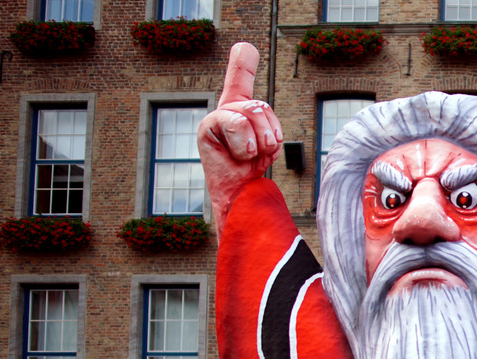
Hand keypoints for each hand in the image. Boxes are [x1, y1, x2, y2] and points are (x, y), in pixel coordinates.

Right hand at [197, 42, 283, 230]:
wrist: (240, 193)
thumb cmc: (252, 169)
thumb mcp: (268, 141)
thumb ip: (266, 119)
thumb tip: (254, 103)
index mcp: (241, 110)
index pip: (241, 80)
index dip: (242, 63)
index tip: (245, 47)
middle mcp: (226, 109)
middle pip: (259, 104)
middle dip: (269, 132)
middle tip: (261, 151)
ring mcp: (215, 117)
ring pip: (250, 112)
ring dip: (259, 141)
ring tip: (249, 155)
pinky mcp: (206, 127)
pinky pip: (237, 124)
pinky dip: (245, 145)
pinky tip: (238, 157)